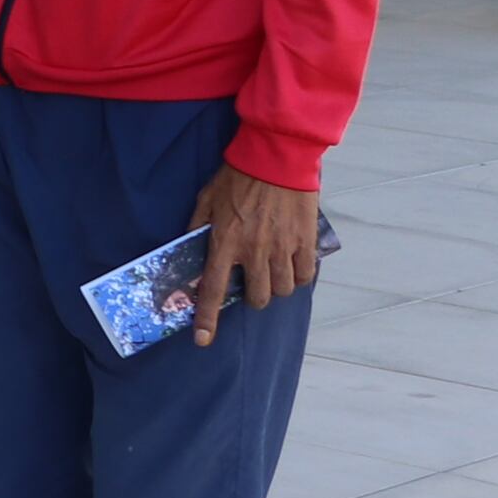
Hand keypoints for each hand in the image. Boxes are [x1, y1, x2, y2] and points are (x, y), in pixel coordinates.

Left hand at [193, 160, 322, 338]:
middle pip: (256, 297)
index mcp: (225, 243)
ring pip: (282, 290)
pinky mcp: (306, 241)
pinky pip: (305, 275)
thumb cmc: (237, 177)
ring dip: (275, 287)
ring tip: (271, 270)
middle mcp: (254, 251)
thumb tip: (191, 255)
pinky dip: (298, 276)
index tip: (202, 340)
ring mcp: (282, 248)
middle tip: (249, 281)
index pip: (213, 290)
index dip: (207, 319)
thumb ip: (197, 228)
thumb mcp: (206, 200)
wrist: (276, 157)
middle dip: (251, 296)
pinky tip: (291, 265)